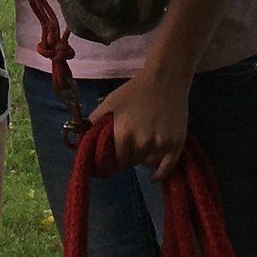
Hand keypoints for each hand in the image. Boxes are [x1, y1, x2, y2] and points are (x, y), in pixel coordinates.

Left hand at [98, 64, 190, 182]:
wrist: (165, 80)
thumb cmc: (135, 90)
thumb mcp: (110, 103)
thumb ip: (94, 121)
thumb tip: (80, 139)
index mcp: (123, 134)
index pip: (117, 160)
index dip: (116, 157)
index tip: (118, 152)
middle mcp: (141, 143)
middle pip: (132, 162)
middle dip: (130, 155)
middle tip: (133, 144)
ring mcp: (160, 145)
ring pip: (147, 164)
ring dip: (144, 159)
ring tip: (145, 145)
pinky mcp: (176, 145)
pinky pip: (166, 169)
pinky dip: (159, 175)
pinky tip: (153, 177)